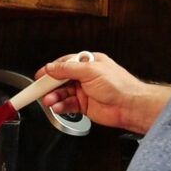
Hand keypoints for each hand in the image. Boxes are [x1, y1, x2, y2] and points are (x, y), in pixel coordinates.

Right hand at [35, 52, 170, 133]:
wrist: (130, 106)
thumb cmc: (119, 85)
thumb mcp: (90, 71)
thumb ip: (68, 69)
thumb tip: (51, 67)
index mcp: (88, 63)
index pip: (64, 64)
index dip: (51, 70)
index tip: (39, 76)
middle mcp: (85, 77)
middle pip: (61, 80)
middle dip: (50, 86)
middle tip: (40, 91)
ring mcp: (84, 91)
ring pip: (63, 93)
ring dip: (54, 97)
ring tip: (49, 101)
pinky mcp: (84, 106)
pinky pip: (68, 105)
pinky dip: (61, 107)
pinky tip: (59, 107)